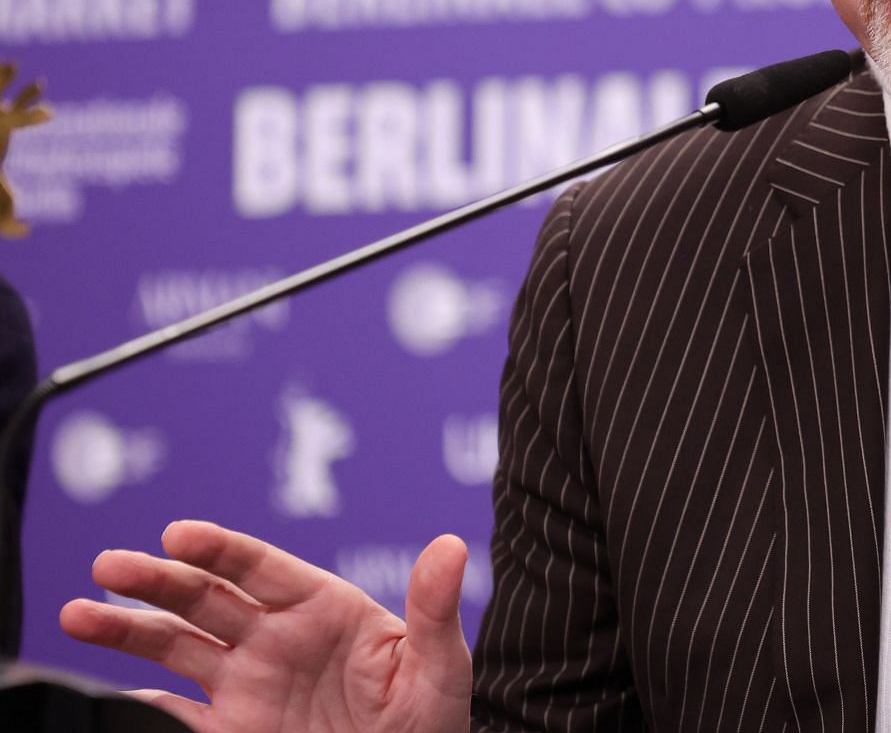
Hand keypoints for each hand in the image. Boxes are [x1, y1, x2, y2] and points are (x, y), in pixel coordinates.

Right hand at [60, 520, 470, 732]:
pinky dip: (143, 706)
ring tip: (79, 615)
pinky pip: (177, 715)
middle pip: (206, 598)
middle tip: (109, 567)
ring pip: (176, 647)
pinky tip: (116, 696)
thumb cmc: (430, 720)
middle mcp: (275, 639)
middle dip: (156, 580)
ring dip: (128, 630)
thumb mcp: (439, 666)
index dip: (219, 548)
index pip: (262, 567)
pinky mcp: (231, 730)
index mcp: (324, 608)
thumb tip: (452, 546)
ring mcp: (248, 686)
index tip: (178, 535)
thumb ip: (435, 609)